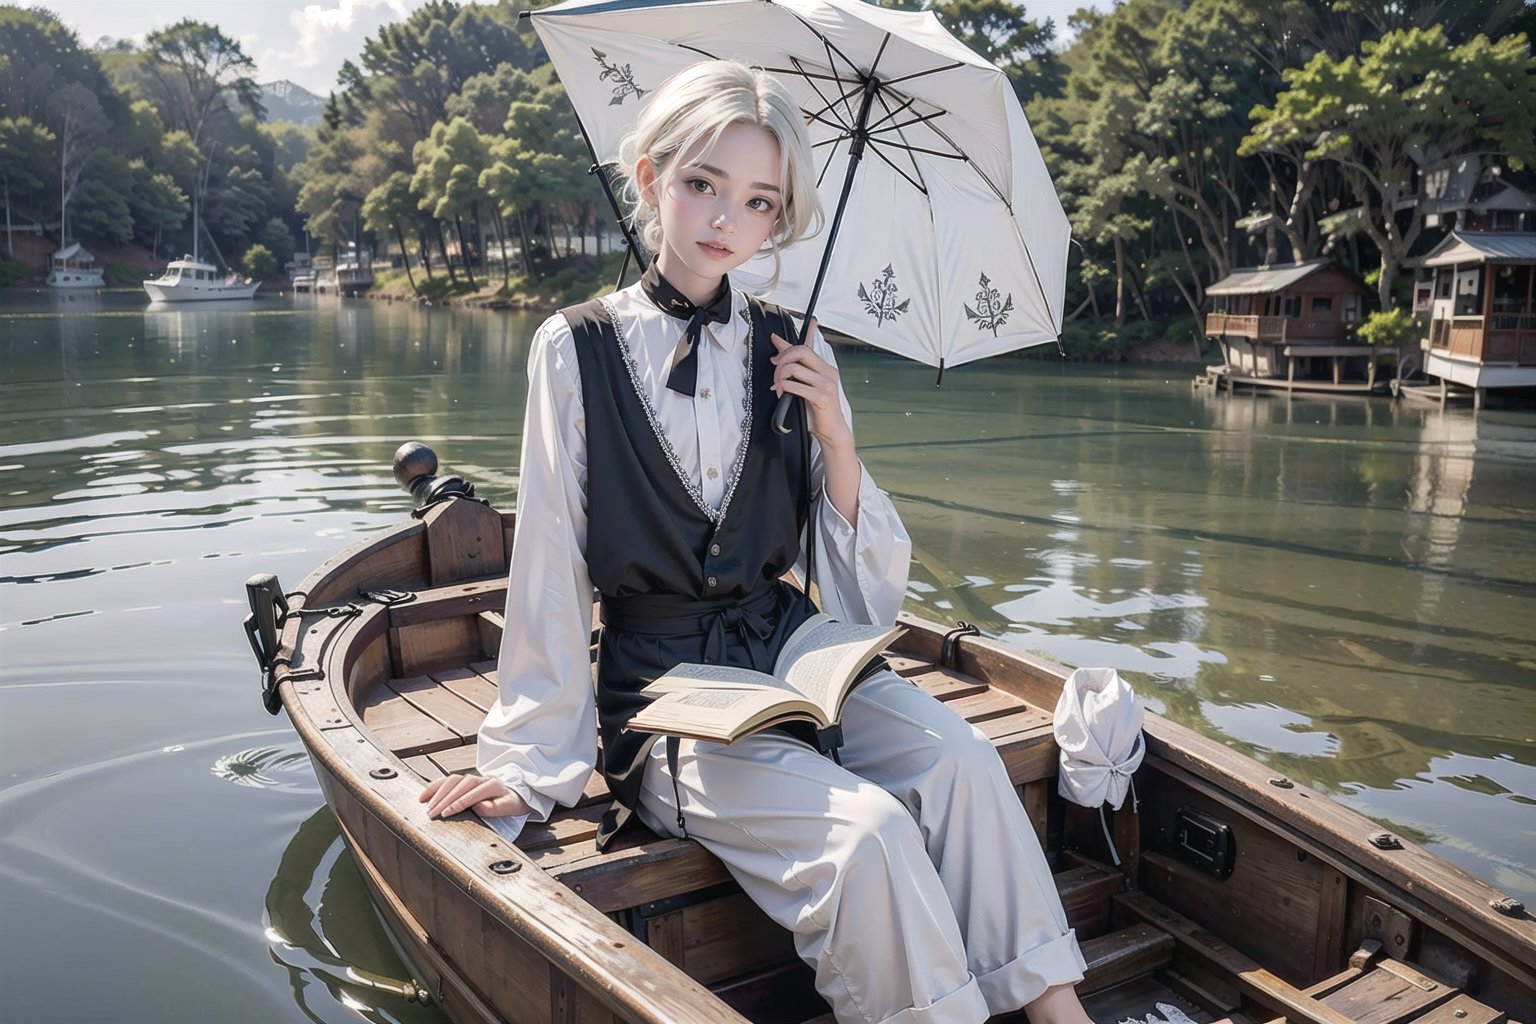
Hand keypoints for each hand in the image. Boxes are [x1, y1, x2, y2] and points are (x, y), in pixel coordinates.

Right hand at [420, 772, 529, 818]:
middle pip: (459, 785)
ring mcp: (471, 778)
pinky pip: (446, 781)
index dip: (459, 802)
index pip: (473, 792)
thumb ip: (499, 807)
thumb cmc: (513, 802)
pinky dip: (434, 787)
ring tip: (427, 808)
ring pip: (451, 781)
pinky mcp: (463, 780)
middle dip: (444, 799)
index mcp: (494, 785)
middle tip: (433, 814)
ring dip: (437, 793)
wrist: (516, 792)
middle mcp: (481, 778)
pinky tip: (423, 797)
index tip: (447, 813)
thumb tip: (480, 806)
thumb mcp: (513, 807)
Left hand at [771, 318, 851, 450]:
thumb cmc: (818, 409)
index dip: (786, 345)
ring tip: (778, 387)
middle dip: (782, 359)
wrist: (831, 430)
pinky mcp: (822, 396)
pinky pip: (795, 385)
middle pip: (800, 351)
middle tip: (775, 372)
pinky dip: (784, 388)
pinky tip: (782, 394)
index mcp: (825, 368)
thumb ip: (796, 366)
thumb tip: (779, 345)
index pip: (805, 347)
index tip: (773, 341)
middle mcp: (828, 372)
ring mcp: (826, 384)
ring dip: (779, 377)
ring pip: (794, 367)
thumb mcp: (806, 384)